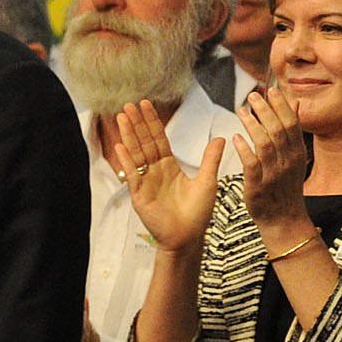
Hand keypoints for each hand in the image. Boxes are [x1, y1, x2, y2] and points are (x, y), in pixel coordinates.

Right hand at [111, 99, 225, 252]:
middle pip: (144, 142)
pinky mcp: (140, 195)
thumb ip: (210, 159)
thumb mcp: (208, 181)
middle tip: (129, 104)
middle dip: (137, 123)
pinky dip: (127, 161)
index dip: (152, 122)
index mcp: (169, 167)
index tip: (146, 105)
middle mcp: (155, 171)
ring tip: (121, 117)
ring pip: (136, 154)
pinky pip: (133, 174)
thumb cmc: (198, 213)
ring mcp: (145, 182)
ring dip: (129, 135)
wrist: (188, 237)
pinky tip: (120, 146)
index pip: (158, 139)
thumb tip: (221, 137)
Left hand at [232, 83, 313, 232]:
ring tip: (242, 110)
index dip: (281, 106)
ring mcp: (274, 173)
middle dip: (266, 110)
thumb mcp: (295, 157)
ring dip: (253, 125)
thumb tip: (294, 103)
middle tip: (253, 95)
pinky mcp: (259, 185)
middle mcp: (288, 161)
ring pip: (265, 144)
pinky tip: (236, 137)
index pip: (292, 124)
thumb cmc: (285, 186)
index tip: (271, 89)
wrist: (284, 219)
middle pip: (278, 130)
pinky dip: (244, 149)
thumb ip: (292, 131)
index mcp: (297, 153)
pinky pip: (252, 164)